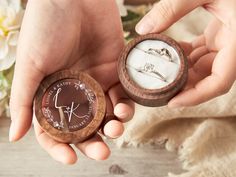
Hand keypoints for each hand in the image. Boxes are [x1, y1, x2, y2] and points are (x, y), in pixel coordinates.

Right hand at [10, 0, 133, 163]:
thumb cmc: (45, 27)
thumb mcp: (30, 64)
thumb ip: (24, 99)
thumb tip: (15, 135)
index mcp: (54, 92)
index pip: (56, 128)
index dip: (61, 146)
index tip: (71, 159)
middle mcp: (76, 90)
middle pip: (86, 126)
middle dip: (94, 142)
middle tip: (103, 152)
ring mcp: (97, 81)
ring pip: (108, 114)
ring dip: (114, 125)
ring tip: (116, 126)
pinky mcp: (116, 70)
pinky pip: (125, 94)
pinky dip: (127, 104)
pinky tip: (125, 107)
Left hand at [136, 0, 235, 106]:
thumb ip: (172, 8)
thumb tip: (142, 29)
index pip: (220, 82)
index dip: (197, 96)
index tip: (172, 102)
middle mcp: (233, 49)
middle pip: (208, 80)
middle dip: (184, 86)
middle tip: (158, 88)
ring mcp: (227, 44)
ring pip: (203, 69)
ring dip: (181, 71)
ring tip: (159, 71)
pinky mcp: (219, 38)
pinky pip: (201, 55)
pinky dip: (184, 57)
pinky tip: (170, 52)